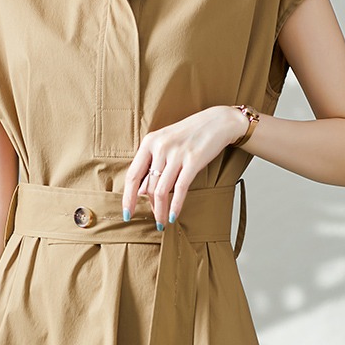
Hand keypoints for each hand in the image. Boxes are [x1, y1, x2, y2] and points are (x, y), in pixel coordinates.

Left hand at [122, 106, 246, 228]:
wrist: (217, 122)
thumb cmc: (189, 134)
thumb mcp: (165, 144)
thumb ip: (152, 164)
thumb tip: (139, 191)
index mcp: (149, 142)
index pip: (132, 175)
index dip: (128, 197)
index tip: (127, 213)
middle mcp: (160, 147)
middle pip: (148, 186)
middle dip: (151, 206)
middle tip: (155, 218)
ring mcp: (176, 154)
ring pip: (161, 191)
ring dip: (160, 211)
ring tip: (162, 222)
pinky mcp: (193, 161)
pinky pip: (179, 189)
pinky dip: (175, 205)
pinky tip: (173, 216)